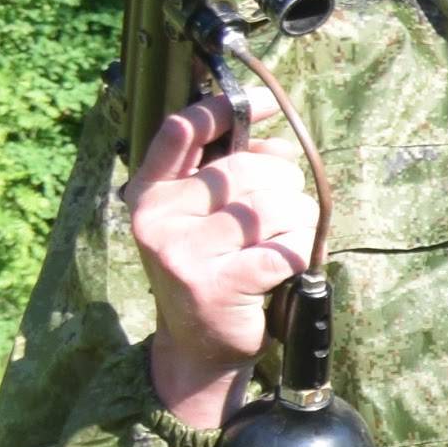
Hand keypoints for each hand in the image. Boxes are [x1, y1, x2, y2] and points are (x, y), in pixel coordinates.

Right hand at [124, 96, 318, 430]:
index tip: (261, 99)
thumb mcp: (209, 218)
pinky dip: (299, 255)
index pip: (180, 132)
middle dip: (284, 187)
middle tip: (279, 221)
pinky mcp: (216, 282)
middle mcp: (157, 217)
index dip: (224, 109)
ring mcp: (182, 250)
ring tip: (278, 247)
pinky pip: (286, 246)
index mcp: (149, 193)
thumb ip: (231, 174)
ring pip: (275, 206)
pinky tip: (281, 272)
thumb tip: (279, 145)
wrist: (199, 347)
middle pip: (249, 170)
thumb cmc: (213, 271)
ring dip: (297, 224)